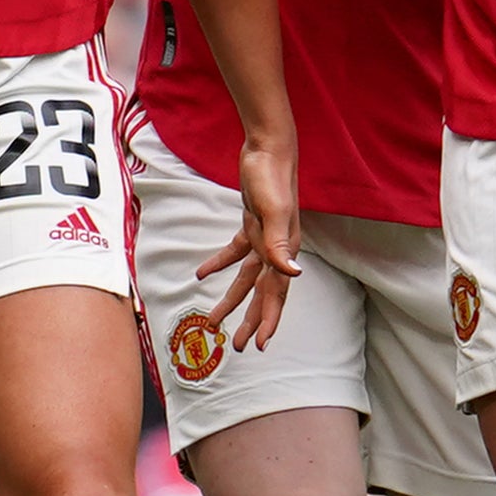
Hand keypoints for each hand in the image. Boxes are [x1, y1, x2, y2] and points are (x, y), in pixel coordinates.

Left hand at [195, 133, 299, 350]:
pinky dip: (219, 264)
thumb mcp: (273, 211)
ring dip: (232, 299)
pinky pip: (235, 252)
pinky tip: (202, 275)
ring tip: (214, 319)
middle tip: (237, 345)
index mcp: (284, 250)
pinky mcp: (252, 224)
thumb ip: (280, 244)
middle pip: (263, 293)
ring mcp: (264, 237)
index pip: (276, 294)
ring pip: (247, 278)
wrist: (268, 149)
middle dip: (251, 320)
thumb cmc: (271, 178)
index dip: (269, 321)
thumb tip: (294, 275)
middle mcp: (277, 248)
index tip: (259, 346)